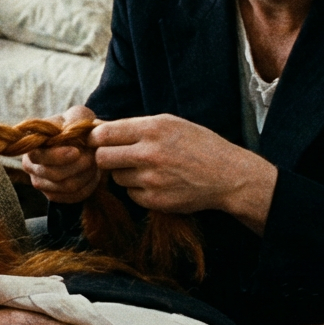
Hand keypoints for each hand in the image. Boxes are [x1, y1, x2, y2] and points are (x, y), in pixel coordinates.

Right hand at [22, 105, 100, 203]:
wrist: (81, 142)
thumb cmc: (77, 126)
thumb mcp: (78, 115)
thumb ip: (76, 117)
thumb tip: (74, 129)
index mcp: (31, 145)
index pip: (39, 156)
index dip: (58, 156)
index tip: (77, 151)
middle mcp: (31, 166)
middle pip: (55, 175)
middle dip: (79, 166)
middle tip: (94, 156)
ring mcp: (41, 183)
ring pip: (67, 187)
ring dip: (86, 174)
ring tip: (95, 162)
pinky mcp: (54, 195)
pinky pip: (74, 197)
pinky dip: (88, 185)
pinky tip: (93, 173)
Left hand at [90, 114, 276, 228]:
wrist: (227, 175)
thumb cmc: (198, 145)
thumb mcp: (170, 124)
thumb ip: (135, 126)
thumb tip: (99, 130)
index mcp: (152, 129)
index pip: (104, 134)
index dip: (96, 138)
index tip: (98, 141)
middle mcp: (149, 154)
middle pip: (102, 158)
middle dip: (105, 157)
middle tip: (117, 157)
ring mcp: (151, 179)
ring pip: (116, 178)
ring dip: (124, 174)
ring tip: (147, 169)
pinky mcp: (155, 201)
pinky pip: (131, 194)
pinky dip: (138, 190)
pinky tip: (157, 183)